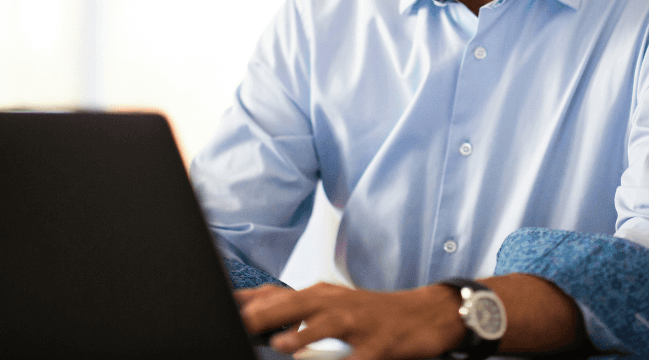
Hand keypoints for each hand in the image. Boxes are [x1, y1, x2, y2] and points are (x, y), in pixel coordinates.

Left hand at [236, 282, 464, 359]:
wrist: (425, 313)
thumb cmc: (372, 312)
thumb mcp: (332, 303)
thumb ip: (294, 306)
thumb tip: (252, 307)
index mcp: (322, 295)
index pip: (278, 294)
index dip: (250, 302)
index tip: (223, 307)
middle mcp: (337, 304)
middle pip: (297, 304)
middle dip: (268, 315)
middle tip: (241, 324)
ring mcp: (360, 323)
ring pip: (328, 325)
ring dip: (304, 334)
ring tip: (280, 343)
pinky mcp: (380, 344)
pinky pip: (359, 357)